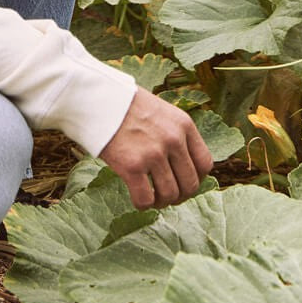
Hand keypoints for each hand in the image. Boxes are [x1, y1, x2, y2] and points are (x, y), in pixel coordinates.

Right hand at [100, 87, 213, 209]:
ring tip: (151, 197)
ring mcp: (153, 153)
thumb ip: (174, 134)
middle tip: (166, 195)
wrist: (97, 97)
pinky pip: (146, 199)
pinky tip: (136, 198)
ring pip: (170, 195)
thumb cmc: (125, 105)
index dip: (195, 178)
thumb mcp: (160, 111)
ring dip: (161, 202)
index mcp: (183, 124)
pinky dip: (142, 204)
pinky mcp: (132, 166)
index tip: (183, 182)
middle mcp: (173, 139)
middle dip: (179, 195)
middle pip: (190, 184)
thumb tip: (182, 165)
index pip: (205, 164)